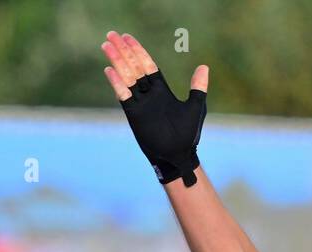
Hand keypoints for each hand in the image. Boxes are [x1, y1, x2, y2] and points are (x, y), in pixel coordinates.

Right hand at [101, 31, 208, 186]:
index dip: (138, 51)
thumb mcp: (196, 108)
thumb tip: (204, 66)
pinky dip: (118, 83)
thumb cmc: (188, 134)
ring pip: (126, 78)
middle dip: (124, 51)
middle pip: (134, 67)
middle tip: (112, 34)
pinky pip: (124, 95)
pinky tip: (110, 70)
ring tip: (107, 46)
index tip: (127, 37)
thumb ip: (198, 88)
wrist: (178, 155)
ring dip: (117, 62)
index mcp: (162, 90)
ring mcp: (140, 103)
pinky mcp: (134, 114)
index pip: (148, 65)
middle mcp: (149, 94)